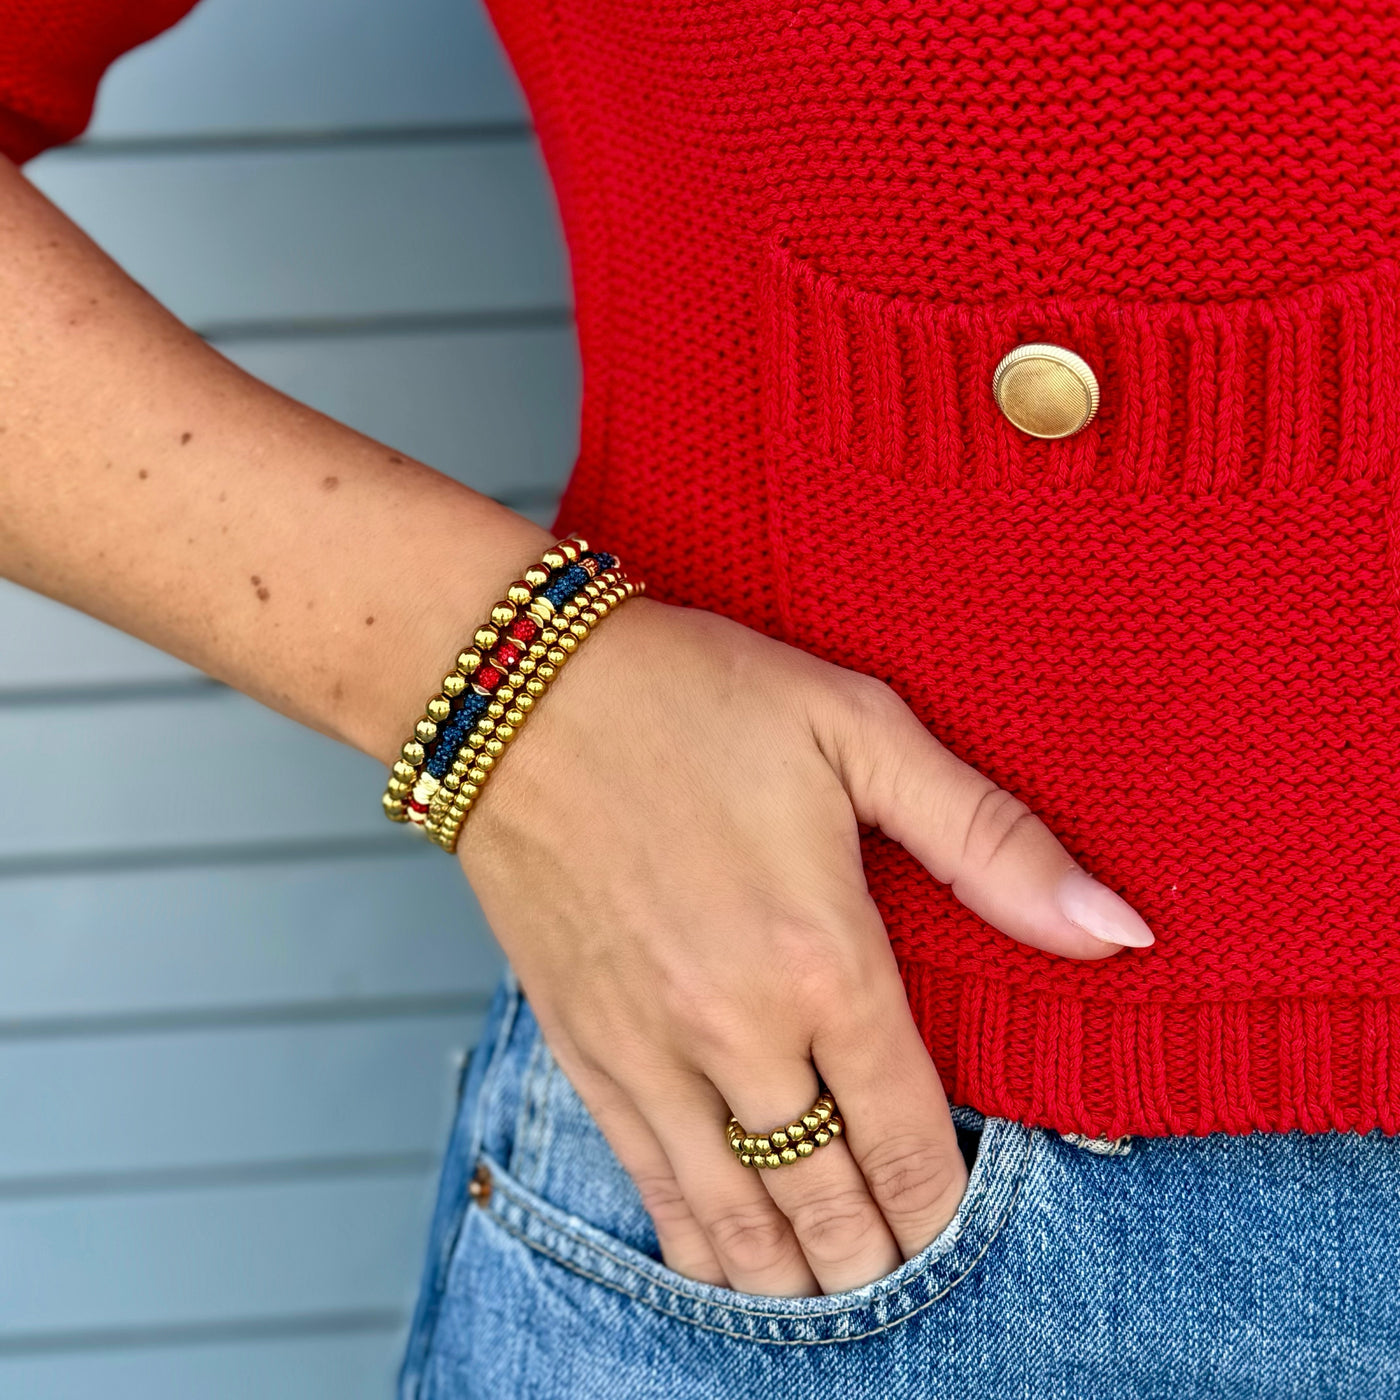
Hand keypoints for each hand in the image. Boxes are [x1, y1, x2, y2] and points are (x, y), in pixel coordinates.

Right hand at [457, 596, 1152, 1296]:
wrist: (517, 693)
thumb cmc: (692, 695)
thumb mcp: (859, 730)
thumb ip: (989, 841)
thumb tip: (1117, 931)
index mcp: (823, 959)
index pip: (908, 1133)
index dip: (945, 1201)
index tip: (961, 1227)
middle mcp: (738, 1031)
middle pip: (828, 1197)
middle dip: (880, 1254)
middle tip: (909, 1277)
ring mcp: (649, 1049)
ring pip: (738, 1215)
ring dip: (796, 1271)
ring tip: (836, 1296)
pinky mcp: (582, 1045)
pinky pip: (648, 1181)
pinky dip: (695, 1241)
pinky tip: (723, 1269)